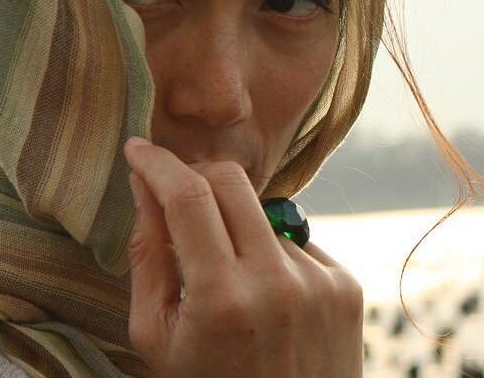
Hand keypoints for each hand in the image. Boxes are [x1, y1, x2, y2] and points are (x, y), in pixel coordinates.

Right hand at [124, 137, 363, 377]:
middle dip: (194, 177)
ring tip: (229, 283)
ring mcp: (318, 282)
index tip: (138, 149)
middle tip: (174, 196)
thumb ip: (147, 256)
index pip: (188, 197)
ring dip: (234, 227)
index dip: (158, 163)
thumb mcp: (155, 335)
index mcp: (221, 299)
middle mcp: (277, 283)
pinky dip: (270, 255)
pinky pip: (295, 240)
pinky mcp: (345, 285)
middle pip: (230, 181)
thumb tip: (144, 185)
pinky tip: (266, 300)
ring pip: (260, 212)